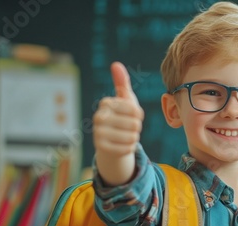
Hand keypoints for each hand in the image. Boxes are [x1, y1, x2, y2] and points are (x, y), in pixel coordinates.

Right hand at [93, 62, 143, 183]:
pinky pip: (127, 149)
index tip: (131, 115)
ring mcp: (97, 133)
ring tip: (124, 136)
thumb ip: (122, 83)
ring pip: (132, 137)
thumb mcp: (125, 100)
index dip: (139, 115)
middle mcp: (98, 117)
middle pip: (135, 124)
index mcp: (105, 103)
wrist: (111, 141)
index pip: (136, 110)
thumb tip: (116, 64)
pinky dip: (129, 148)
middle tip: (127, 128)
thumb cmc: (122, 117)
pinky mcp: (101, 148)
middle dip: (136, 127)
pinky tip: (121, 145)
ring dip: (133, 138)